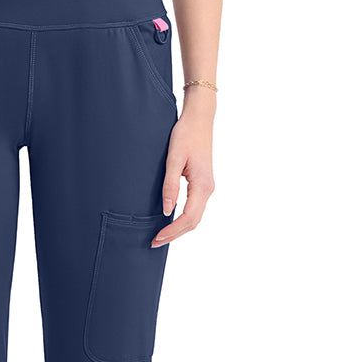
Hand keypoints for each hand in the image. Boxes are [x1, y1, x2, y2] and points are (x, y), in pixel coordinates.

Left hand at [152, 91, 215, 245]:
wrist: (199, 119)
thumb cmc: (186, 135)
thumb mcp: (173, 159)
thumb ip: (170, 185)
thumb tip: (166, 210)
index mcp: (202, 185)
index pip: (188, 217)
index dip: (172, 230)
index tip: (156, 238)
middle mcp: (208, 189)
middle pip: (193, 222)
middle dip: (175, 234)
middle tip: (154, 242)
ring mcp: (207, 187)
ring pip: (195, 217)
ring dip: (179, 228)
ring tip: (161, 235)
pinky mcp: (203, 183)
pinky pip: (195, 208)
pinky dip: (184, 219)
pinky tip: (171, 220)